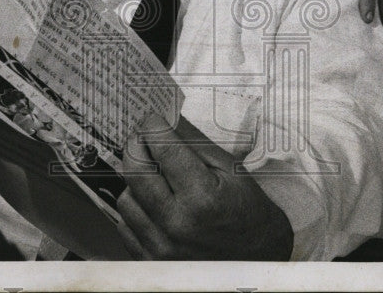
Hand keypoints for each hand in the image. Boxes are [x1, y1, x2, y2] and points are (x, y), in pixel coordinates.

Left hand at [116, 114, 292, 259]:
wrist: (256, 258)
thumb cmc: (246, 212)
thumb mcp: (231, 171)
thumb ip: (195, 144)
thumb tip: (167, 121)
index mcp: (202, 198)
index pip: (164, 150)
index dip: (153, 127)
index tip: (151, 118)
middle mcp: (177, 225)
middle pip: (135, 172)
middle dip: (136, 146)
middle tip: (143, 138)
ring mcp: (162, 248)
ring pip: (126, 198)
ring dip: (136, 181)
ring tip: (154, 177)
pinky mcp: (152, 262)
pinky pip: (125, 225)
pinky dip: (137, 209)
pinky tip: (154, 203)